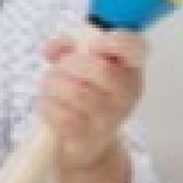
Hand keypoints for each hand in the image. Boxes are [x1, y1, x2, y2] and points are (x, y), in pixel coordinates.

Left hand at [37, 28, 146, 168]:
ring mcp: (108, 119)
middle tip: (61, 66)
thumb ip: (65, 47)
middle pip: (101, 70)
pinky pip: (62, 115)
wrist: (87, 140)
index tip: (93, 44)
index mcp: (129, 70)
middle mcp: (125, 95)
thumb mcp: (81, 63)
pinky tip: (47, 101)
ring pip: (75, 92)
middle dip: (70, 63)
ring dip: (53, 83)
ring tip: (50, 83)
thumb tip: (50, 49)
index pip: (135, 48)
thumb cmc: (86, 92)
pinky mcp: (86, 137)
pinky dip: (47, 103)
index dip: (114, 42)